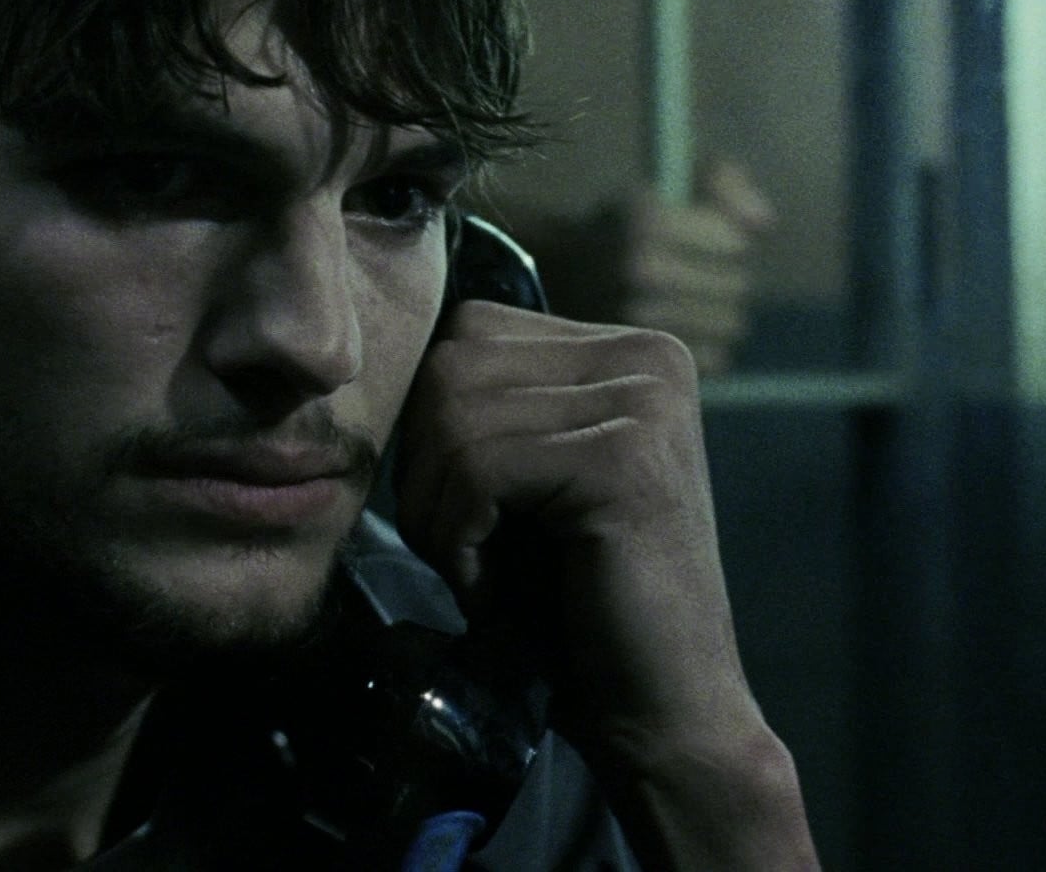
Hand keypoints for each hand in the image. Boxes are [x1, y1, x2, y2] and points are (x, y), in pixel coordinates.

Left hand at [396, 301, 815, 867]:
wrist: (661, 711)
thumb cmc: (575, 606)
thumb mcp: (520, 483)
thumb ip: (482, 407)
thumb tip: (383, 354)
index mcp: (626, 351)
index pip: (466, 334)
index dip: (431, 431)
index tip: (468, 516)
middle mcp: (647, 356)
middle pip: (451, 366)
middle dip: (425, 470)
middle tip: (464, 552)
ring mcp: (644, 402)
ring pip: (453, 416)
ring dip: (437, 513)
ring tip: (483, 573)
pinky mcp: (626, 459)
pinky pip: (476, 467)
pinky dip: (456, 539)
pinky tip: (493, 586)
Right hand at [620, 158, 775, 375]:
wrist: (558, 270)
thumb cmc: (629, 223)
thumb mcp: (668, 182)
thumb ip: (724, 183)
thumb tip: (764, 224)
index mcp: (648, 220)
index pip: (735, 245)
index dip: (725, 240)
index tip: (701, 239)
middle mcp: (640, 269)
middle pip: (736, 286)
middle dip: (723, 278)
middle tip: (692, 273)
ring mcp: (638, 319)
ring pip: (731, 325)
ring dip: (718, 314)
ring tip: (686, 302)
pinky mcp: (641, 358)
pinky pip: (716, 359)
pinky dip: (706, 346)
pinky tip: (679, 329)